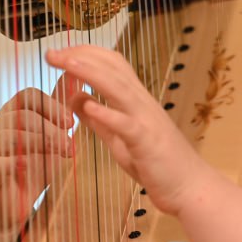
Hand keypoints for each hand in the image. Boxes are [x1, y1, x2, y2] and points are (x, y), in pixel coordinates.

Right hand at [0, 86, 74, 241]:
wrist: (11, 210)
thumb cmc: (32, 173)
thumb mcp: (52, 144)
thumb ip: (60, 118)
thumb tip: (76, 80)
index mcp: (12, 115)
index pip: (28, 95)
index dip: (51, 105)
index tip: (70, 123)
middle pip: (21, 114)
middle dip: (50, 128)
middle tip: (69, 145)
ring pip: (9, 134)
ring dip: (39, 143)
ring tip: (60, 155)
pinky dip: (15, 162)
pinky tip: (30, 166)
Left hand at [44, 45, 212, 217]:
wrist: (190, 188)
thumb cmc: (157, 164)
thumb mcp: (118, 139)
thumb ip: (98, 120)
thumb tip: (75, 99)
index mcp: (135, 100)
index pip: (111, 64)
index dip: (85, 53)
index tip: (60, 53)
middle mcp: (142, 102)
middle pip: (112, 68)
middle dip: (80, 56)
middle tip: (51, 53)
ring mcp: (146, 120)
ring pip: (118, 88)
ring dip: (90, 73)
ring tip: (66, 64)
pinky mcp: (146, 142)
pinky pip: (126, 124)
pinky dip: (107, 113)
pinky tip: (88, 107)